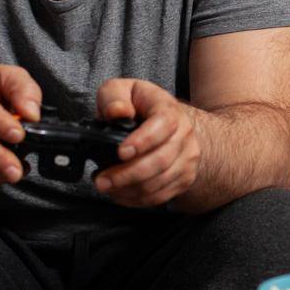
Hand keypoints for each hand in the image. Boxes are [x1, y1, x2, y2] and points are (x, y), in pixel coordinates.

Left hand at [92, 78, 201, 206]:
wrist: (173, 123)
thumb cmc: (143, 107)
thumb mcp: (124, 90)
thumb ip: (115, 96)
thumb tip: (117, 112)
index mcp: (168, 109)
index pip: (163, 124)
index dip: (142, 141)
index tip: (121, 152)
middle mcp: (184, 134)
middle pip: (160, 160)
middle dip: (127, 174)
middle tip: (102, 180)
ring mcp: (187, 158)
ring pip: (159, 182)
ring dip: (129, 190)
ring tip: (107, 186)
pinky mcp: (184, 178)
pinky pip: (161, 196)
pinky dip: (137, 199)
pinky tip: (121, 193)